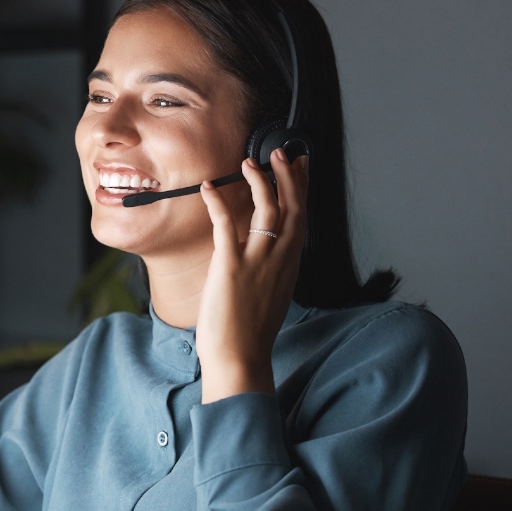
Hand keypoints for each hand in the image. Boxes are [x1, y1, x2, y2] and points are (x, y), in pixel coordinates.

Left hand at [196, 149, 308, 403]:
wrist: (241, 357)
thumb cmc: (251, 332)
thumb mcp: (270, 293)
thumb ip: (271, 268)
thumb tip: (265, 253)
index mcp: (290, 265)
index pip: (302, 217)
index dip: (302, 187)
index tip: (301, 165)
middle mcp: (281, 259)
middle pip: (292, 207)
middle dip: (288, 175)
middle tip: (281, 152)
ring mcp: (258, 261)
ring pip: (268, 210)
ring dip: (260, 182)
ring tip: (250, 162)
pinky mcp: (232, 266)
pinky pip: (227, 224)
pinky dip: (218, 202)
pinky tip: (209, 187)